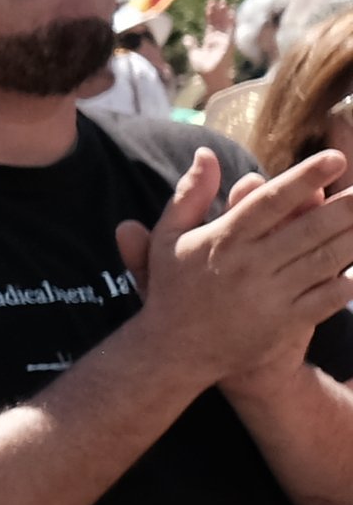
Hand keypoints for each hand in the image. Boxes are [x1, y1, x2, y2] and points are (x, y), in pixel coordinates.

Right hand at [121, 150, 352, 384]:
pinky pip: (326, 300)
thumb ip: (190, 194)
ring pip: (324, 261)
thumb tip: (206, 153)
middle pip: (308, 230)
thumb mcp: (168, 237)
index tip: (335, 158)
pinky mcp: (284, 324)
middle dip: (346, 208)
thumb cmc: (173, 288)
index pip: (271, 201)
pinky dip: (347, 284)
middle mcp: (249, 265)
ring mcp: (270, 296)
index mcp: (223, 239)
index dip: (305, 178)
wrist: (174, 351)